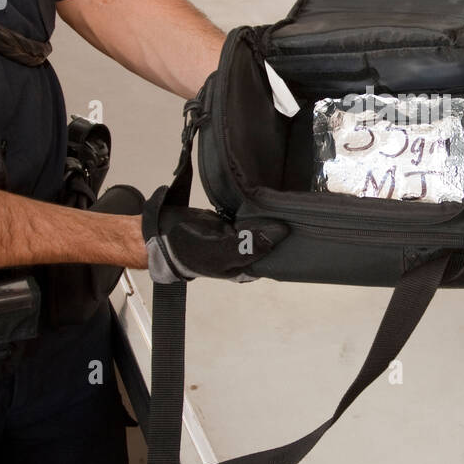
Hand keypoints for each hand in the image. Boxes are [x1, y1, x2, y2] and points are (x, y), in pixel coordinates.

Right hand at [142, 187, 286, 283]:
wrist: (160, 231)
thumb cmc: (188, 249)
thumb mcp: (219, 252)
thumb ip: (249, 246)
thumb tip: (281, 234)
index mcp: (246, 267)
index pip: (277, 258)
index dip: (290, 244)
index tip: (303, 226)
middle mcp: (246, 253)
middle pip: (272, 239)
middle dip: (282, 225)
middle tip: (297, 208)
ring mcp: (239, 235)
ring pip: (263, 224)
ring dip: (271, 213)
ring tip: (287, 199)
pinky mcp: (233, 218)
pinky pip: (250, 212)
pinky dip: (257, 206)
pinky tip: (267, 196)